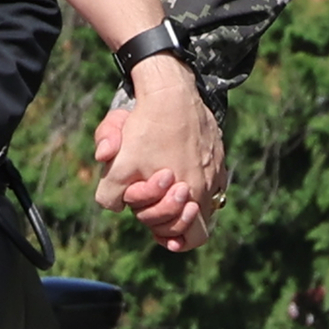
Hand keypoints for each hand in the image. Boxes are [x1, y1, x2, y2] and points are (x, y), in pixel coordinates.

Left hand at [92, 54, 225, 253]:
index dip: (165, 233)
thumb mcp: (118, 163)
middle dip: (174, 220)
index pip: (186, 238)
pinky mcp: (219, 156)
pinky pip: (213, 183)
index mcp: (187, 193)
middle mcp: (207, 187)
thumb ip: (109, 195)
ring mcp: (216, 172)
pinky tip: (180, 171)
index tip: (154, 221)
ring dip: (186, 204)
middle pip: (198, 226)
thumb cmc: (145, 128)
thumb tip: (116, 206)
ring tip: (169, 193)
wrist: (172, 90)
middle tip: (157, 205)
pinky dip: (196, 184)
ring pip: (207, 204)